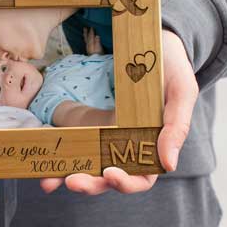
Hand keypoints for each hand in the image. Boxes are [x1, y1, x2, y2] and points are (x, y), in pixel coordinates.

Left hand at [40, 29, 197, 194]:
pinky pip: (75, 142)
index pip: (140, 179)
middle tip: (72, 181)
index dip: (126, 183)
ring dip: (69, 176)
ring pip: (88, 165)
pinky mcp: (90, 123)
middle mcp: (128, 147)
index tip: (110, 173)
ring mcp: (107, 136)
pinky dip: (61, 153)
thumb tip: (168, 165)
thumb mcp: (182, 91)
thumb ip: (177, 127)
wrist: (150, 42)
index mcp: (152, 147)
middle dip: (90, 184)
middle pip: (108, 178)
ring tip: (49, 182)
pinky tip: (45, 161)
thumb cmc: (170, 68)